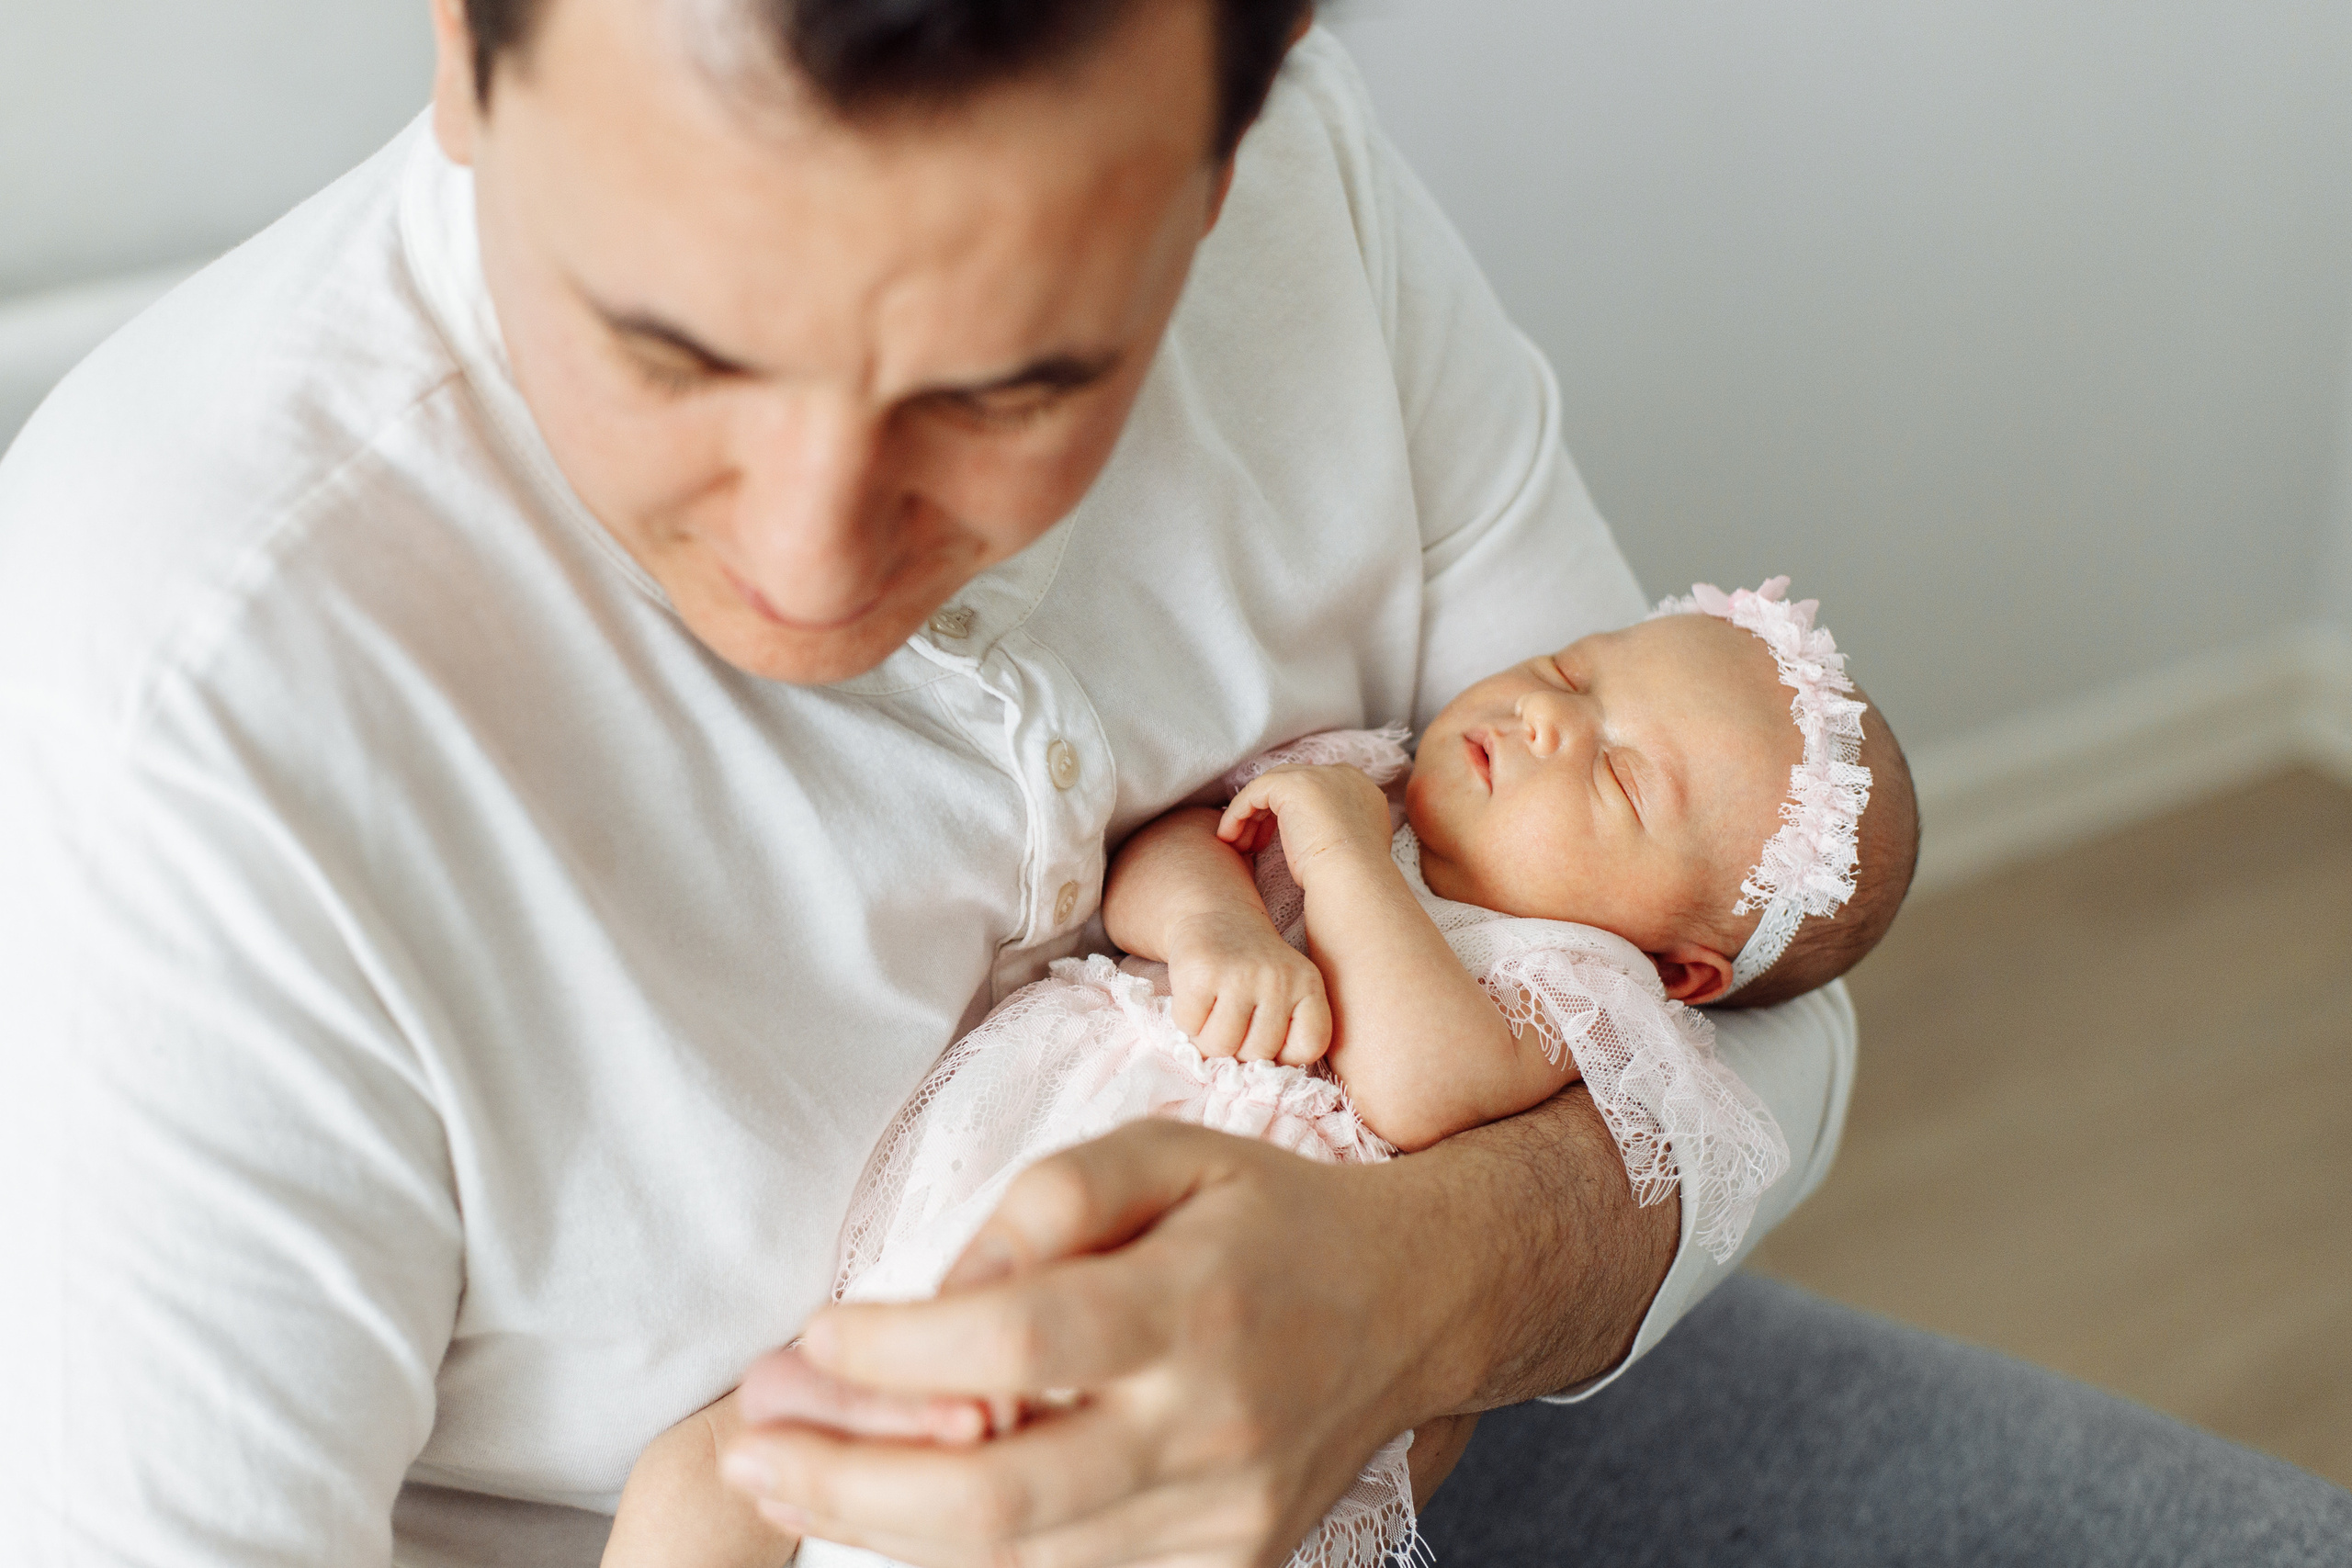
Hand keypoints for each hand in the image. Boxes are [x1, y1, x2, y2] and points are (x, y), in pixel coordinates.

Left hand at [719, 1121, 1472, 1567]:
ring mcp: (1223, 1520)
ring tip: (792, 1471)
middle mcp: (1212, 1429)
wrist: (1408, 1306)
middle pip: (1000, 1495)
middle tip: (748, 1447)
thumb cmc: (1266, 1214)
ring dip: (884, 1520)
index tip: (813, 1337)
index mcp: (1199, 1303)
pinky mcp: (1224, 1567)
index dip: (897, 1352)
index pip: (1023, 1343)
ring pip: (1020, 1558)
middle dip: (848, 1481)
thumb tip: (940, 1294)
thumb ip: (1050, 1200)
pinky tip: (898, 1501)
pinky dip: (969, 1549)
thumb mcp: (1168, 1150)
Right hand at [1164, 908, 1331, 1064]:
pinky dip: (1187, 1023)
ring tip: (1212, 1017)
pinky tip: (1196, 1001)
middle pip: (1259, 1053)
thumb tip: (1257, 1081)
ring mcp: (1240, 973)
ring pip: (1222, 1046)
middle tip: (1232, 1025)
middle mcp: (1280, 977)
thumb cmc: (1252, 970)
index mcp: (1309, 985)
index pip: (1309, 1047)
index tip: (1268, 1038)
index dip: (1284, 1055)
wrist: (1216, 916)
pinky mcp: (1202, 970)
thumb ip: (1283, 1032)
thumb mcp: (1285, 991)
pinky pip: (1190, 1026)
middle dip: (1239, 1050)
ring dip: (1209, 1041)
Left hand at [1218, 766, 1394, 887]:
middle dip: (1268, 814)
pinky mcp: (1293, 784)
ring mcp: (1318, 775)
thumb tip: (1308, 833)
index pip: (1315, 790)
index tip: (1274, 838)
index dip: (1290, 812)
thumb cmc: (1348, 878)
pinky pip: (1254, 793)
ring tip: (1238, 846)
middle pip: (1291, 786)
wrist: (1353, 881)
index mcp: (1360, 789)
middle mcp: (1342, 775)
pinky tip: (1228, 837)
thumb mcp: (1343, 846)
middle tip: (1253, 844)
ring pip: (1270, 788)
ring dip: (1250, 817)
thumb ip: (1331, 828)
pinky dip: (1237, 814)